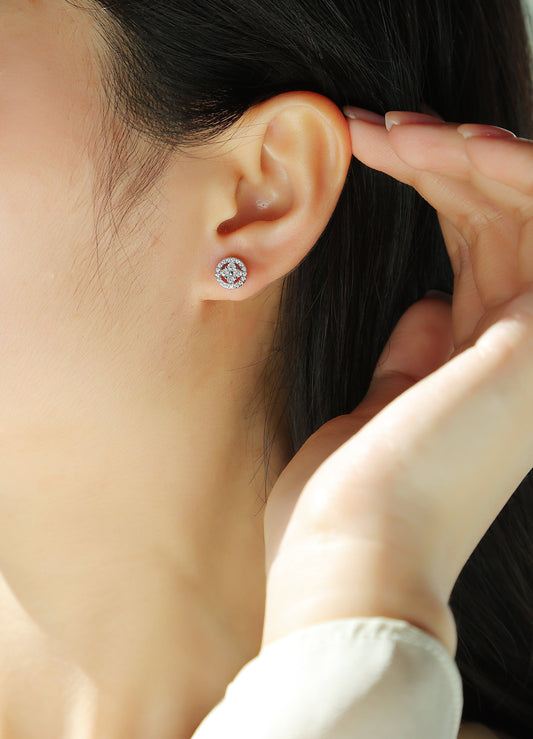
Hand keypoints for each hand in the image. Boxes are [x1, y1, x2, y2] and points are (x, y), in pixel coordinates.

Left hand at [261, 110, 532, 656]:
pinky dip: (504, 173)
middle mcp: (517, 357)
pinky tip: (441, 146)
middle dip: (439, 165)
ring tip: (389, 132)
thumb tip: (426, 310)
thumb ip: (410, 359)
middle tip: (369, 130)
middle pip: (499, 225)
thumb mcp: (371, 411)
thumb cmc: (343, 503)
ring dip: (462, 157)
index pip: (475, 256)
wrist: (348, 559)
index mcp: (476, 371)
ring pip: (525, 215)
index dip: (431, 196)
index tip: (365, 157)